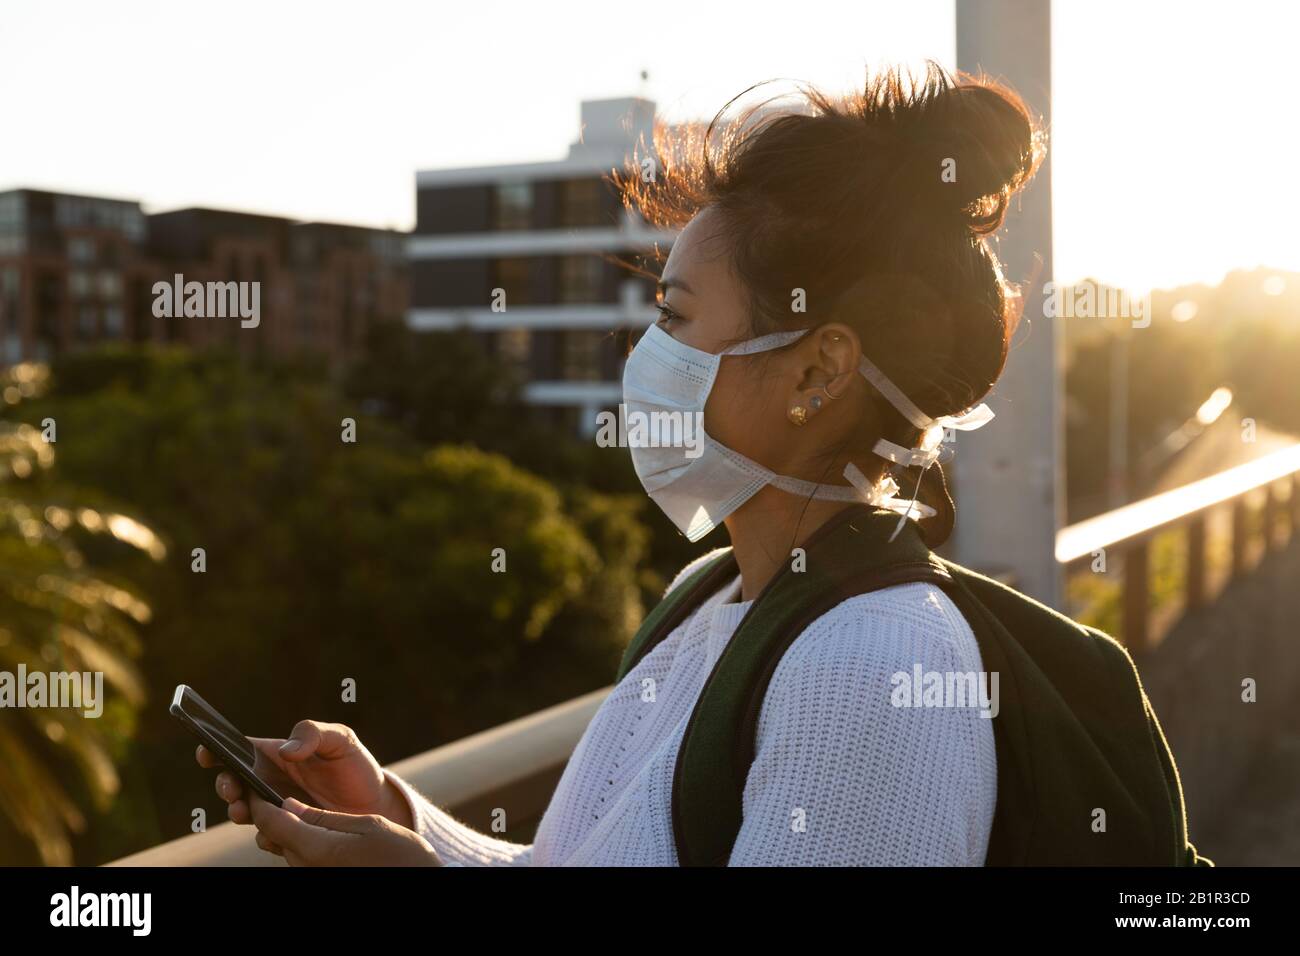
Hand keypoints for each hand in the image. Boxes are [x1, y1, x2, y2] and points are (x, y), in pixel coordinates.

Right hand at [196, 720, 413, 837]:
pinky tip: (276, 831)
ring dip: (237, 811)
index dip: (216, 748)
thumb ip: (313, 734)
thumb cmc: (355, 766)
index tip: (206, 753)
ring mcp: (275, 809)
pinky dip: (266, 834)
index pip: (238, 749)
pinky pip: (266, 836)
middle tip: (233, 789)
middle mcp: (269, 781)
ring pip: (243, 812)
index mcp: (276, 754)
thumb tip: (284, 751)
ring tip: (245, 810)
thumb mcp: (341, 740)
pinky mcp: (287, 832)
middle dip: (225, 785)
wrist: (376, 805)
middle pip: (232, 782)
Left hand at [249, 794, 441, 866]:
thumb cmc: (401, 857)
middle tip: (267, 787)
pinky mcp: (319, 876)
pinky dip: (297, 837)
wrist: (417, 881)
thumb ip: (324, 817)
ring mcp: (311, 874)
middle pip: (272, 835)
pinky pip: (299, 856)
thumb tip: (290, 806)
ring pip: (284, 846)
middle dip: (266, 811)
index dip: (258, 799)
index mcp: (316, 849)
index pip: (270, 821)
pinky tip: (311, 826)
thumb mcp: (368, 826)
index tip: (256, 781)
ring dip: (281, 825)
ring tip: (290, 804)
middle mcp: (306, 866)